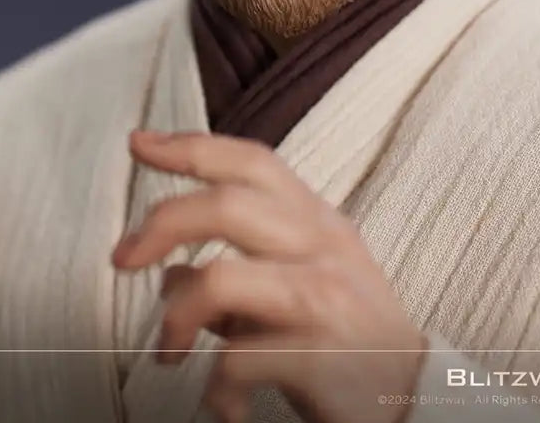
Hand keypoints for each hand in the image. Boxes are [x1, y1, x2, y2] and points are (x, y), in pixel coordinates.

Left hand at [112, 129, 427, 422]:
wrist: (417, 401)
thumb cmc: (346, 338)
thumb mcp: (298, 286)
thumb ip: (237, 271)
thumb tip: (167, 273)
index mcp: (315, 220)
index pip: (250, 161)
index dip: (191, 146)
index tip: (139, 143)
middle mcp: (322, 245)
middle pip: (227, 204)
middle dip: (161, 224)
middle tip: (122, 259)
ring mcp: (325, 297)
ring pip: (222, 277)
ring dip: (176, 316)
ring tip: (168, 352)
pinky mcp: (323, 357)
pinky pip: (238, 360)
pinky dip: (214, 389)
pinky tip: (224, 405)